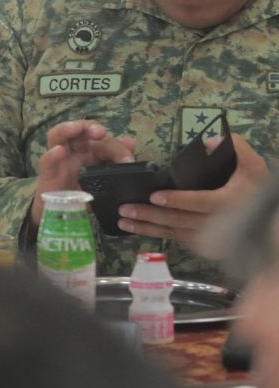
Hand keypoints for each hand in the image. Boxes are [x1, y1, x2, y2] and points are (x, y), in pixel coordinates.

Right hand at [32, 120, 136, 224]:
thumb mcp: (104, 182)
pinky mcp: (47, 176)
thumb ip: (116, 163)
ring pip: (58, 136)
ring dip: (68, 129)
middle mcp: (74, 152)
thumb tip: (130, 142)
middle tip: (101, 133)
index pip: (103, 141)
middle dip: (91, 128)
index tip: (128, 159)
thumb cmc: (85, 196)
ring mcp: (59, 162)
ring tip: (77, 128)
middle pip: (81, 132)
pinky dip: (52, 155)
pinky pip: (46, 162)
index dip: (116, 146)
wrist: (63, 216)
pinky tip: (59, 151)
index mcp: (91, 153)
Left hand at [118, 134, 270, 255]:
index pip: (200, 203)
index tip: (154, 196)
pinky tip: (138, 229)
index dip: (178, 201)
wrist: (269, 222)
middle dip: (151, 216)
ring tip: (123, 221)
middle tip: (125, 209)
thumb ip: (236, 148)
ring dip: (148, 228)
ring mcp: (212, 239)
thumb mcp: (254, 165)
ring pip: (176, 233)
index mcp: (229, 203)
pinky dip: (158, 234)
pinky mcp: (205, 246)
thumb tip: (209, 141)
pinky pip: (178, 240)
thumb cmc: (256, 189)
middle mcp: (219, 224)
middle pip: (181, 221)